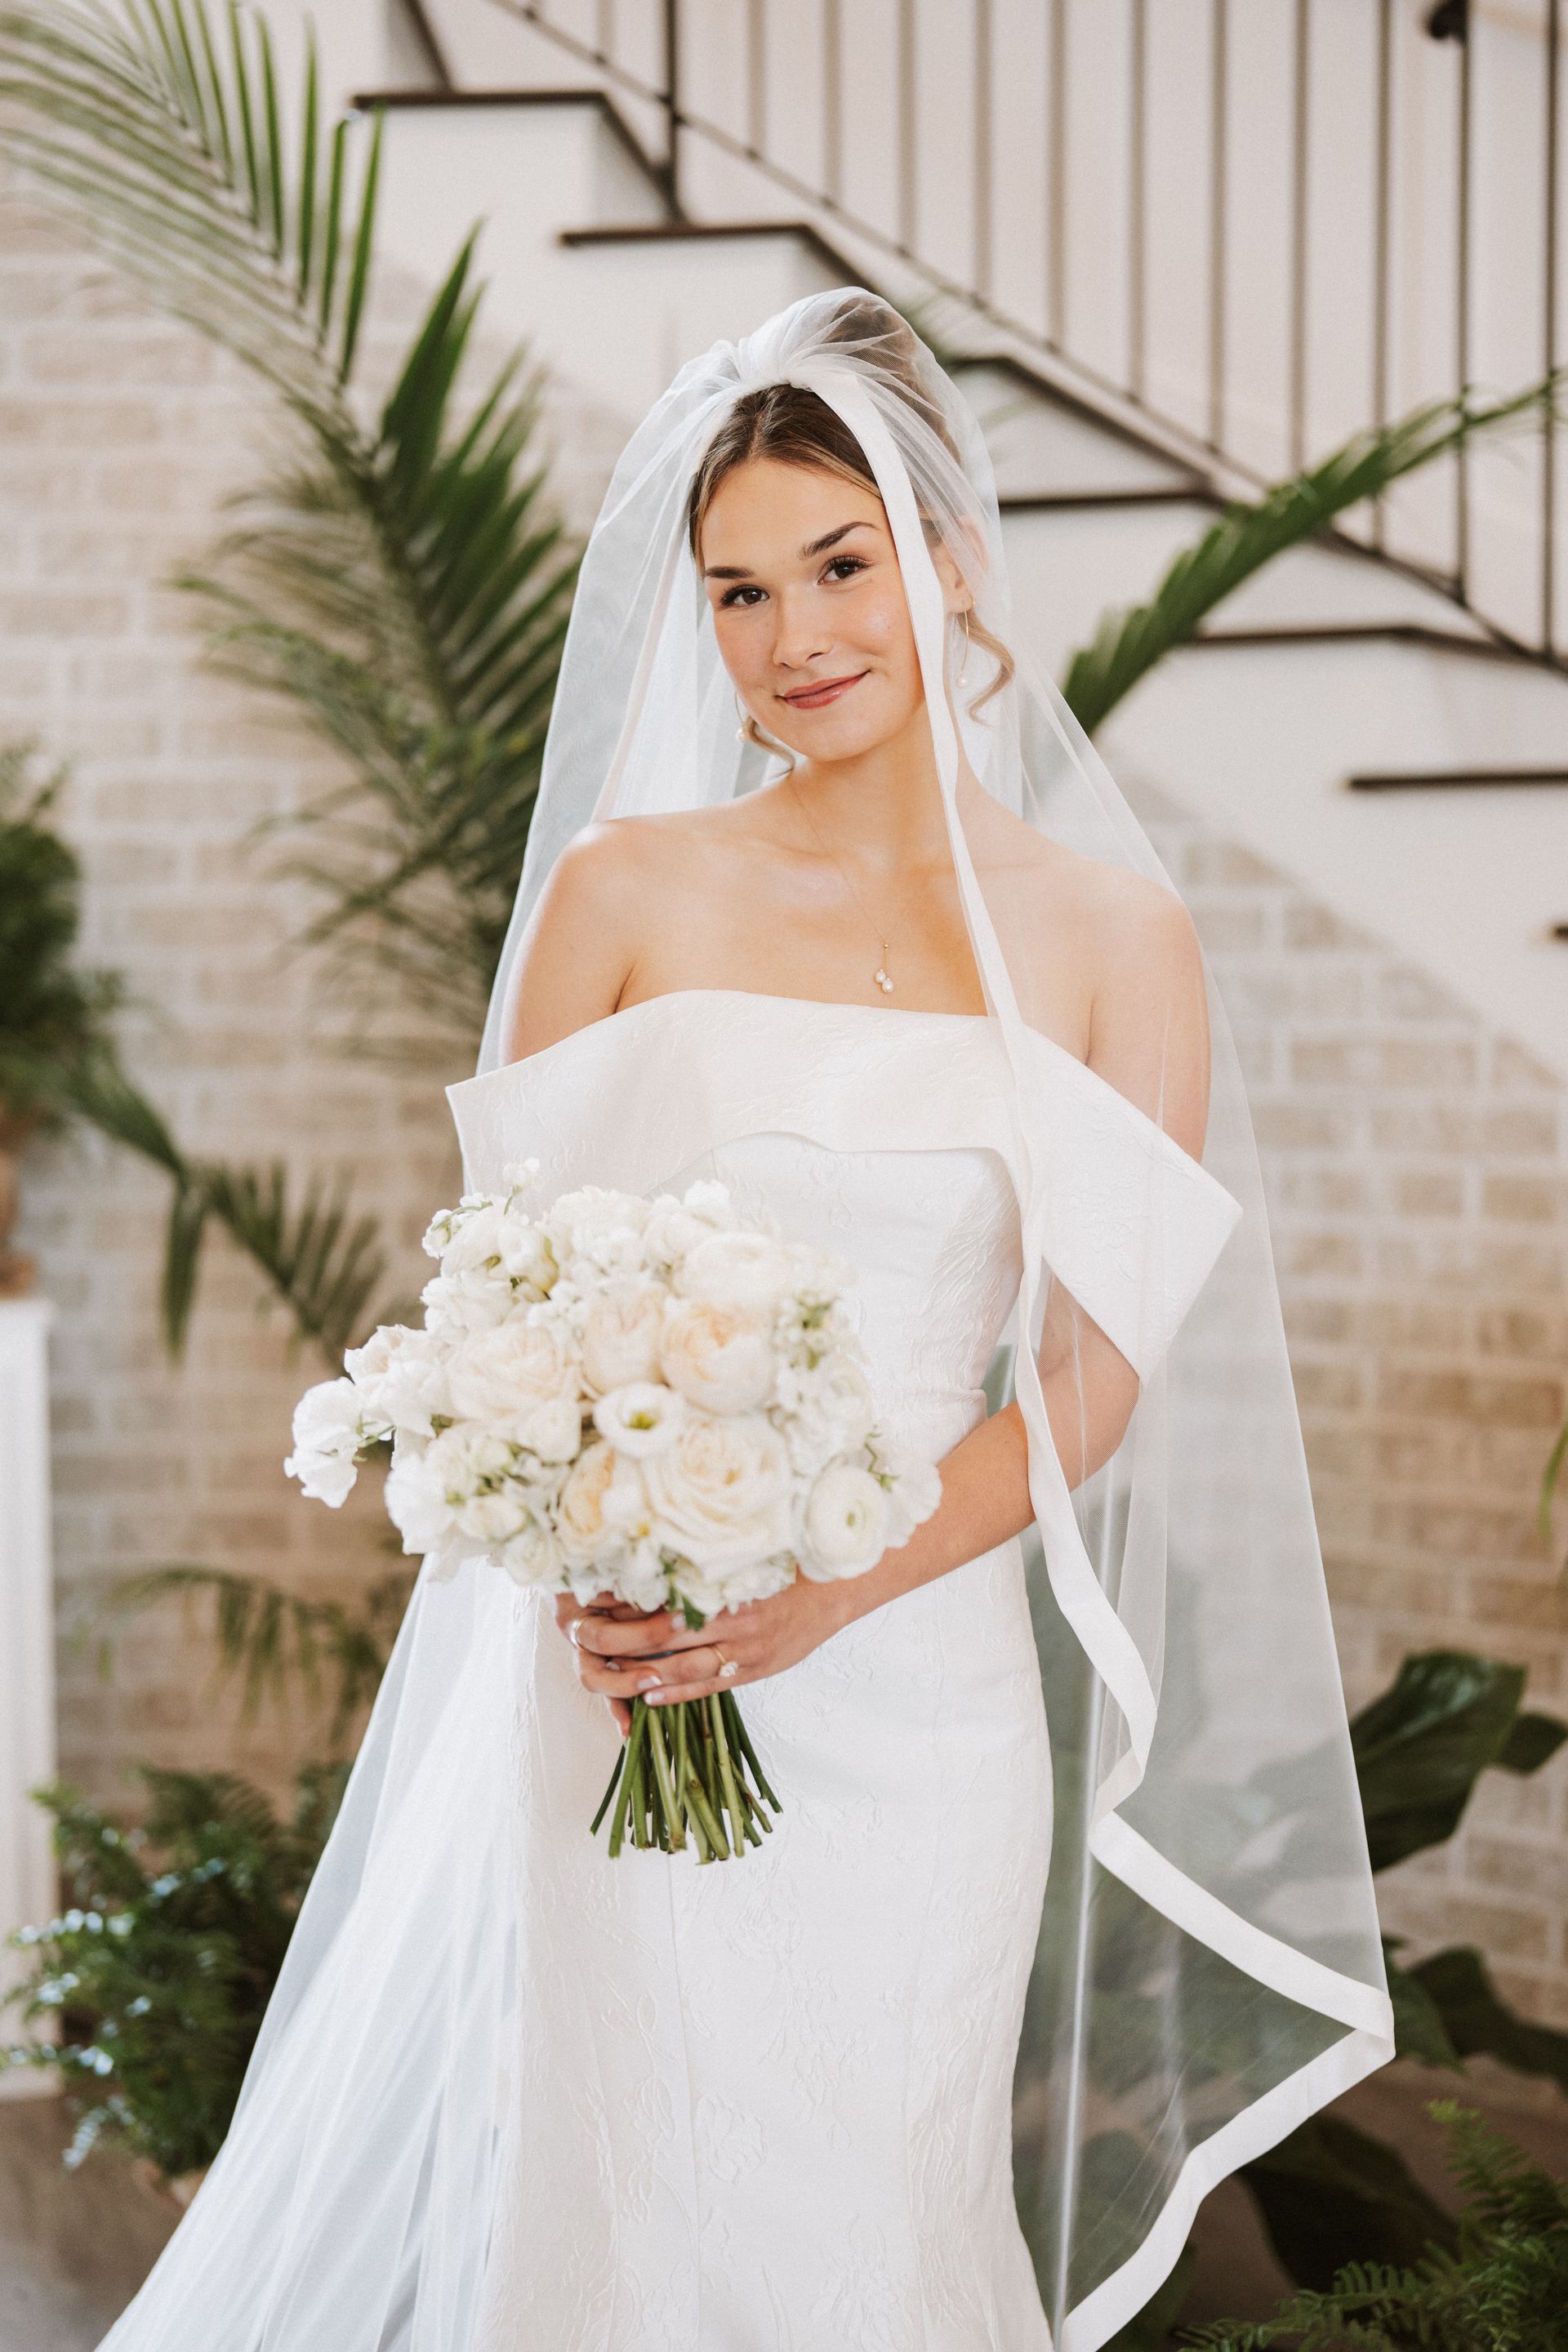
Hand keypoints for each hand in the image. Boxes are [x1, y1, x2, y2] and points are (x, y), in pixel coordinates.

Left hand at [554, 1577, 861, 1730]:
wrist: (839, 1584)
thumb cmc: (787, 1560)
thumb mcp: (746, 1548)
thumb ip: (702, 1557)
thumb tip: (647, 1553)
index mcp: (722, 1581)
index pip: (656, 1593)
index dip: (618, 1598)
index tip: (587, 1595)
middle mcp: (730, 1616)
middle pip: (657, 1634)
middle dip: (612, 1637)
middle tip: (579, 1633)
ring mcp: (743, 1647)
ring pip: (678, 1667)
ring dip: (637, 1672)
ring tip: (604, 1670)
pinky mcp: (756, 1669)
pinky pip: (708, 1686)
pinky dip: (675, 1693)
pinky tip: (649, 1697)